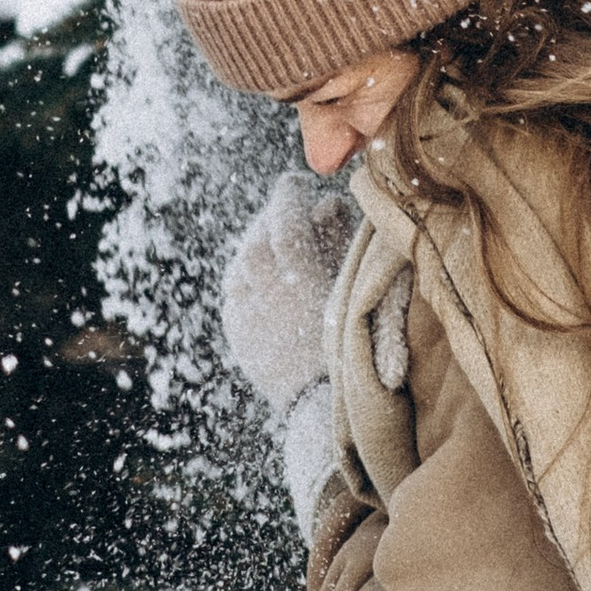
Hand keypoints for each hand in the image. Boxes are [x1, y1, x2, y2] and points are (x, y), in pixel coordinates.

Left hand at [221, 172, 353, 410]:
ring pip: (241, 266)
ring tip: (276, 236)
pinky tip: (260, 273)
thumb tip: (324, 204)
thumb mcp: (354, 288)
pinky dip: (245, 277)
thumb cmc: (357, 344)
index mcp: (299, 282)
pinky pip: (233, 295)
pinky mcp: (237, 337)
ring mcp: (245, 318)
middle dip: (272, 219)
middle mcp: (265, 296)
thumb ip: (338, 241)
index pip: (284, 223)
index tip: (295, 180)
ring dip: (257, 245)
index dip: (288, 197)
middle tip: (286, 205)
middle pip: (258, 241)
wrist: (329, 409)